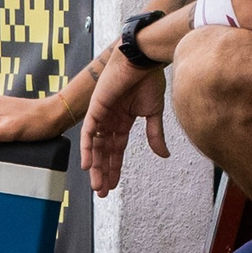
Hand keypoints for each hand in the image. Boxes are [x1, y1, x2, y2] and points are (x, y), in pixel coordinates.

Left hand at [79, 51, 167, 194]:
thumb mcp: (154, 113)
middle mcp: (109, 120)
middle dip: (103, 172)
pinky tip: (88, 165)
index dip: (115, 167)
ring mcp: (101, 115)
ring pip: (95, 146)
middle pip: (103, 152)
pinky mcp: (96, 108)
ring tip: (96, 185)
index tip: (113, 185)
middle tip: (102, 191)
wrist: (142, 60)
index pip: (116, 149)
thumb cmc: (149, 80)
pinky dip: (87, 149)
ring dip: (95, 166)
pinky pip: (88, 133)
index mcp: (123, 121)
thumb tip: (164, 155)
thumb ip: (155, 135)